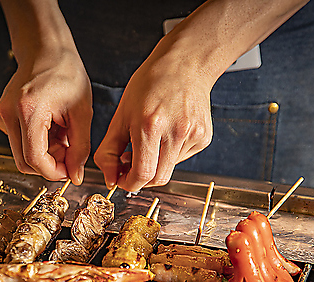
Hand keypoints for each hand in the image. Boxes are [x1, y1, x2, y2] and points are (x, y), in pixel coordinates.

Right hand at [0, 49, 92, 183]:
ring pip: (23, 155)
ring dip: (45, 154)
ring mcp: (2, 116)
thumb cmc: (66, 74)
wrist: (46, 51)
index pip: (34, 159)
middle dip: (49, 165)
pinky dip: (38, 144)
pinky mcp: (2, 117)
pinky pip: (20, 144)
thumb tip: (75, 176)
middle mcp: (9, 114)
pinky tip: (51, 128)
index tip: (69, 172)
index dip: (53, 172)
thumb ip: (80, 148)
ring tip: (61, 135)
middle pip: (25, 162)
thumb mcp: (82, 113)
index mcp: (28, 110)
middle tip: (69, 153)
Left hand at [94, 36, 213, 191]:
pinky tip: (166, 135)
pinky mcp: (204, 138)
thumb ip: (109, 151)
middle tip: (130, 167)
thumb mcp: (121, 114)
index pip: (142, 174)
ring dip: (154, 165)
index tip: (121, 179)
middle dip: (140, 179)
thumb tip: (110, 179)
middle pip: (158, 179)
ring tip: (149, 142)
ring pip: (168, 170)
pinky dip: (168, 155)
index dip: (129, 183)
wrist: (185, 64)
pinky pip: (180, 159)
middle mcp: (176, 131)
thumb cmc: (150, 85)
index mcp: (150, 125)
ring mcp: (193, 135)